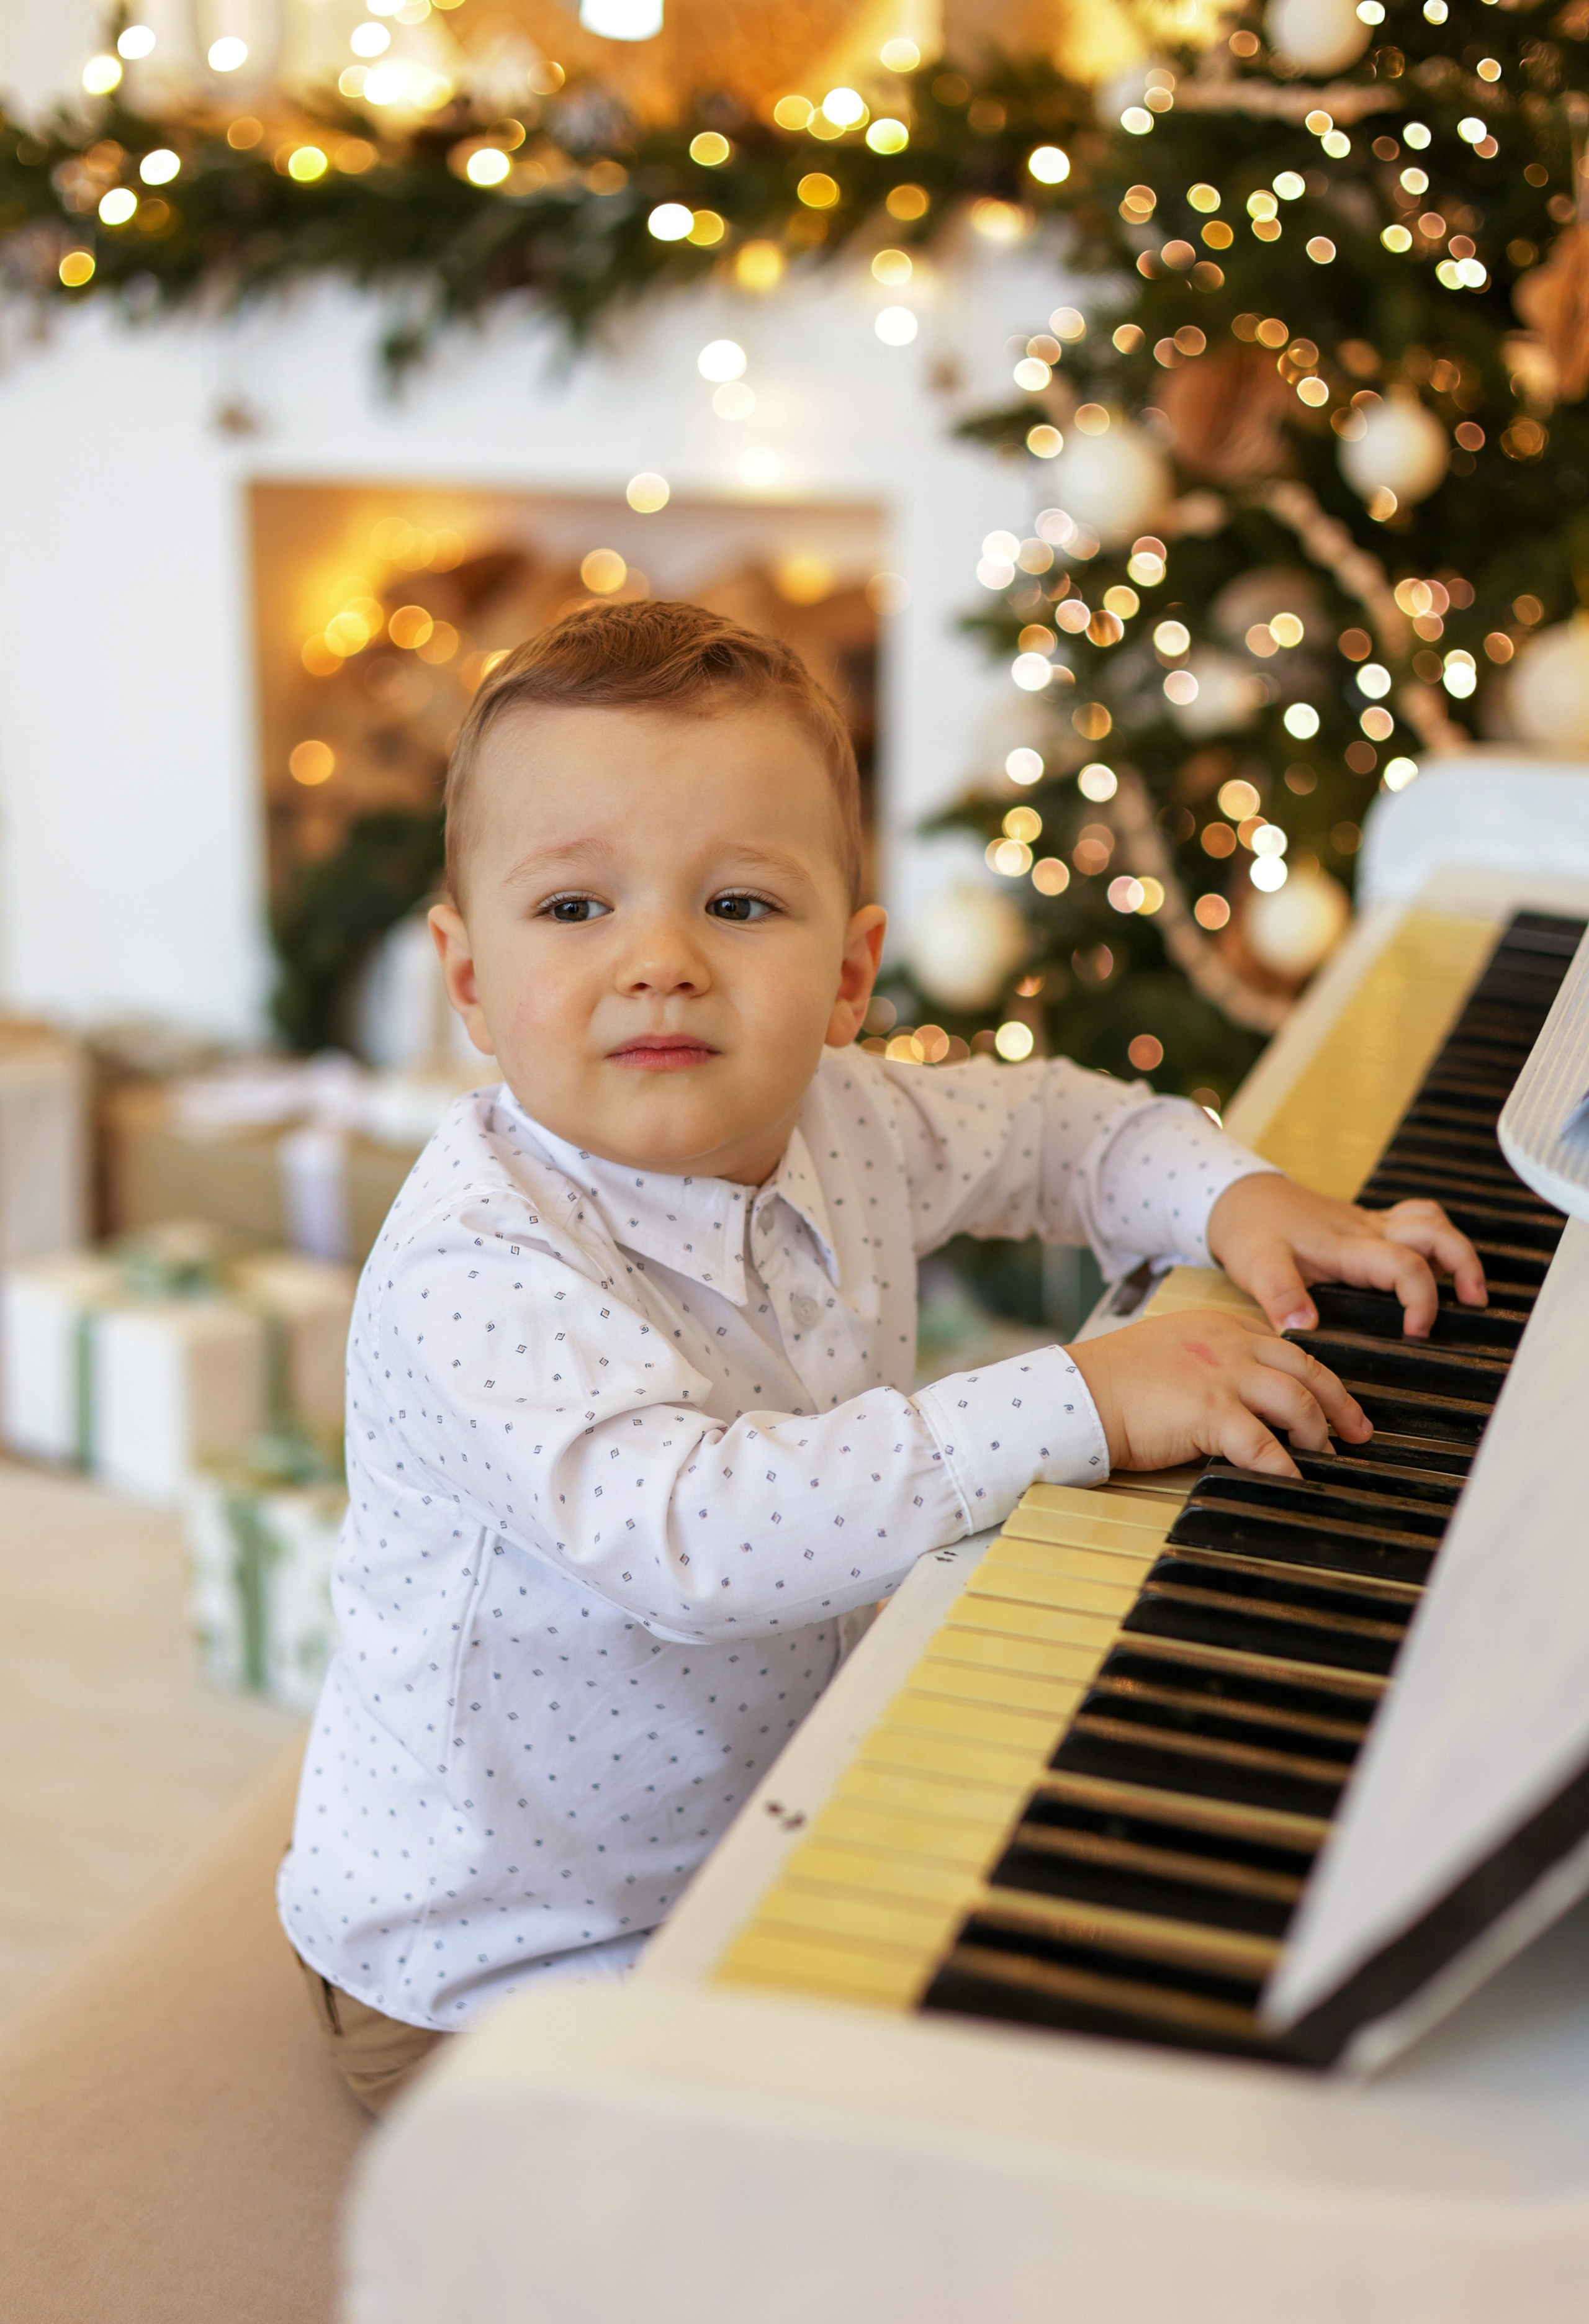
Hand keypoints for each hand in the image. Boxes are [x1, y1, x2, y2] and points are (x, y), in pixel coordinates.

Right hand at [1067, 1308, 1372, 1480]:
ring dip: (1318, 1435)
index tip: (1333, 1401)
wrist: (1082, 1390)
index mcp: (1222, 1327)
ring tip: (1326, 1459)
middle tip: (1358, 1432)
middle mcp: (1230, 1344)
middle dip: (1341, 1404)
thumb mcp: (1174, 1351)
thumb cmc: (1116, 1379)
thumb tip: (1242, 1396)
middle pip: (1308, 1370)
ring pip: (1298, 1402)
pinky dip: (1285, 1468)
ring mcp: (1224, 1376)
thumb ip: (1212, 1362)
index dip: (1317, 1378)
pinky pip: (1265, 1446)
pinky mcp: (1211, 1412)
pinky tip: (1292, 1482)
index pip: (1286, 1349)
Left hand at [1205, 1171, 1485, 1339]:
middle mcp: (1367, 1230)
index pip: (1404, 1266)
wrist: (1241, 1197)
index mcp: (1347, 1246)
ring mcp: (1370, 1223)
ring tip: (1469, 1289)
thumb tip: (1304, 1328)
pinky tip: (1436, 1267)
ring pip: (1431, 1222)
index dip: (1421, 1299)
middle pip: (1435, 1233)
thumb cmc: (1250, 1232)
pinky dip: (1436, 1238)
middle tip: (1475, 1303)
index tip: (1418, 1333)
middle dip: (1464, 1265)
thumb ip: (1280, 1296)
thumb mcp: (1256, 1267)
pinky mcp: (1367, 1223)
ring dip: (1456, 1250)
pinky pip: (1415, 1220)